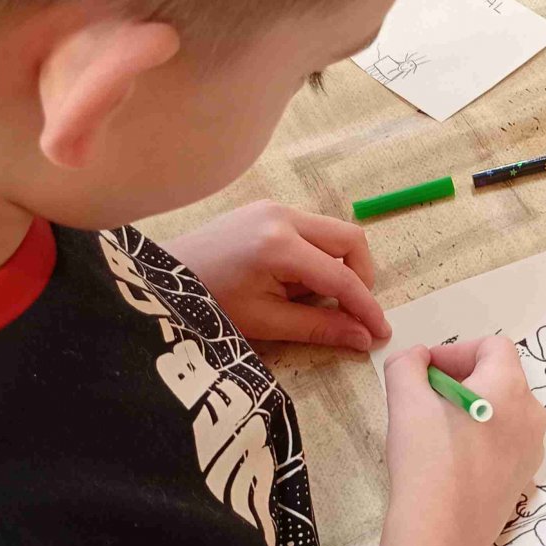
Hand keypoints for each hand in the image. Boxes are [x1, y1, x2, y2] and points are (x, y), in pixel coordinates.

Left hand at [165, 201, 389, 350]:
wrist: (165, 279)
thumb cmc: (209, 304)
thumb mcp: (265, 323)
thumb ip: (319, 328)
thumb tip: (363, 338)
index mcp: (279, 246)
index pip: (342, 277)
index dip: (367, 307)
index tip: (381, 332)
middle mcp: (282, 217)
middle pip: (350, 240)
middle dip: (360, 277)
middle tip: (349, 310)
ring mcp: (274, 207)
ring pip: (333, 233)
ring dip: (337, 267)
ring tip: (310, 298)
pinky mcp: (267, 209)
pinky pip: (311, 230)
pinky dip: (317, 256)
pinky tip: (295, 281)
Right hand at [374, 338, 545, 545]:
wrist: (441, 535)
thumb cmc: (425, 459)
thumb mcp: (405, 400)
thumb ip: (406, 365)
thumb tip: (417, 359)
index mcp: (510, 387)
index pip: (493, 346)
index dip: (455, 350)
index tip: (425, 371)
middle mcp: (532, 415)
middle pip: (500, 377)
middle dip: (462, 378)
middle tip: (425, 398)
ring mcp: (531, 451)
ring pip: (503, 412)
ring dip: (471, 408)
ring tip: (435, 429)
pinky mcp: (523, 480)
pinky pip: (505, 443)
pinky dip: (481, 439)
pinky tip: (450, 460)